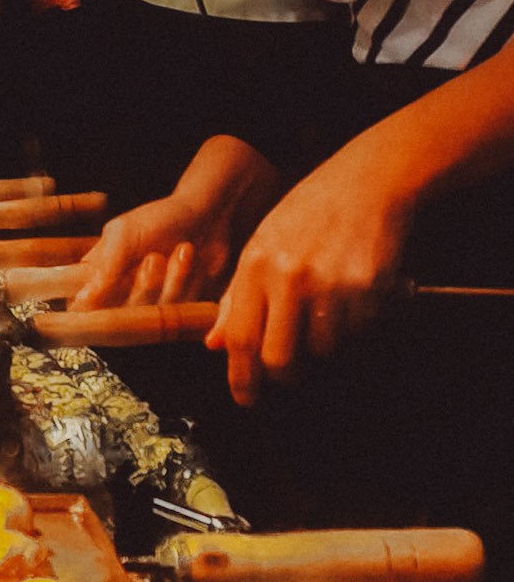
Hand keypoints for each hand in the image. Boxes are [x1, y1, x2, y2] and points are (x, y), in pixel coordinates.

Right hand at [71, 136, 281, 309]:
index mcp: (100, 272)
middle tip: (154, 258)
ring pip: (152, 312)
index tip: (96, 307)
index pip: (81, 304)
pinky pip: (178, 308)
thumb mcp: (124, 235)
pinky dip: (186, 280)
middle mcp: (122, 290)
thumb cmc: (160, 217)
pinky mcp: (178, 304)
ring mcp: (150, 299)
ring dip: (170, 279)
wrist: (206, 212)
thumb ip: (104, 268)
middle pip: (121, 315)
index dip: (86, 310)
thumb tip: (81, 301)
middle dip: (143, 287)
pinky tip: (188, 256)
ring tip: (181, 250)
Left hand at [207, 144, 415, 404]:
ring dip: (322, 345)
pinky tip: (349, 294)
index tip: (245, 397)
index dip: (241, 377)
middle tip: (288, 372)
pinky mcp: (367, 290)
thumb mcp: (261, 246)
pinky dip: (351, 326)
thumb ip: (237, 296)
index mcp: (255, 266)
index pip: (240, 337)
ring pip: (321, 350)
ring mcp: (330, 285)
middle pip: (279, 358)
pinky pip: (356, 332)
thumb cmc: (307, 216)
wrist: (365, 183)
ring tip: (325, 312)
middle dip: (283, 375)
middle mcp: (289, 277)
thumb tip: (215, 345)